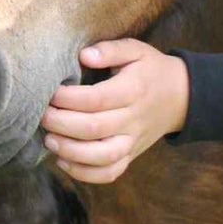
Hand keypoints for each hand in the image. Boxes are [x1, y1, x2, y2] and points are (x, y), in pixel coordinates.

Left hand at [39, 40, 190, 184]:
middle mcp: (134, 119)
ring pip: (102, 157)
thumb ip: (110, 49)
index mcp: (133, 90)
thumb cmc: (151, 69)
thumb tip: (83, 55)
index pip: (96, 99)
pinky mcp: (131, 155)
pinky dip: (85, 174)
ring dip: (71, 152)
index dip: (69, 98)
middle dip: (61, 123)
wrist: (181, 96)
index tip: (50, 92)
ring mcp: (133, 141)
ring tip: (49, 140)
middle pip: (94, 129)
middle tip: (41, 115)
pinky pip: (109, 173)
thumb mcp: (136, 50)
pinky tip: (64, 161)